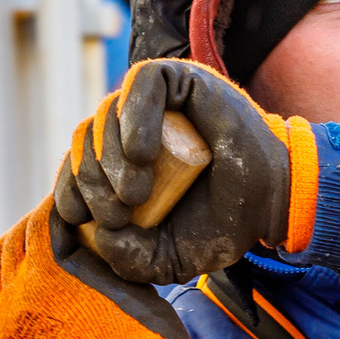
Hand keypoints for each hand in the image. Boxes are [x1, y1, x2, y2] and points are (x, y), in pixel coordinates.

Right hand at [0, 203, 209, 338]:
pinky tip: (80, 208)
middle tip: (52, 230)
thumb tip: (52, 301)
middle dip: (19, 242)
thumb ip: (47, 332)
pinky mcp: (50, 271)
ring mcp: (22, 296)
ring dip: (39, 225)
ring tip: (68, 216)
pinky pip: (44, 225)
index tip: (22, 263)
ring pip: (16, 241)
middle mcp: (2, 324)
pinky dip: (58, 212)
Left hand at [56, 59, 316, 284]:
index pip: (74, 166)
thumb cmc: (218, 224)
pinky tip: (141, 154)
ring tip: (135, 194)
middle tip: (117, 215)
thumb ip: (128, 259)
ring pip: (106, 114)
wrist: (271, 203)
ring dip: (108, 158)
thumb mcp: (165, 258)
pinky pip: (140, 84)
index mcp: (118, 163)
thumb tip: (98, 234)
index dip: (68, 191)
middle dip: (89, 182)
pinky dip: (133, 116)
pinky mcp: (178, 79)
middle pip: (84, 140)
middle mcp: (130, 126)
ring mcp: (152, 101)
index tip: (83, 221)